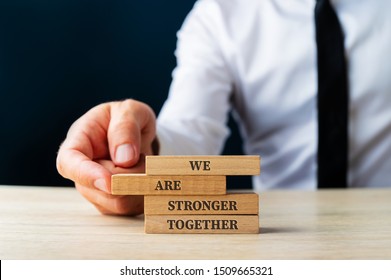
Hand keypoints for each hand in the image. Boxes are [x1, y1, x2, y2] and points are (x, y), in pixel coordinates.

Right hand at [56, 99, 156, 215]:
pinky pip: (132, 209)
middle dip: (131, 174)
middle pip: (103, 188)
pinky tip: (144, 176)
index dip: (87, 175)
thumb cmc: (128, 119)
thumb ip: (126, 128)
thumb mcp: (130, 111)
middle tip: (141, 154)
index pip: (69, 163)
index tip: (109, 182)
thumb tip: (125, 159)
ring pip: (120, 202)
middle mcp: (82, 171)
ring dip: (140, 184)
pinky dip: (145, 194)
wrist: (138, 135)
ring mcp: (95, 191)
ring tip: (141, 162)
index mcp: (78, 142)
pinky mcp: (113, 204)